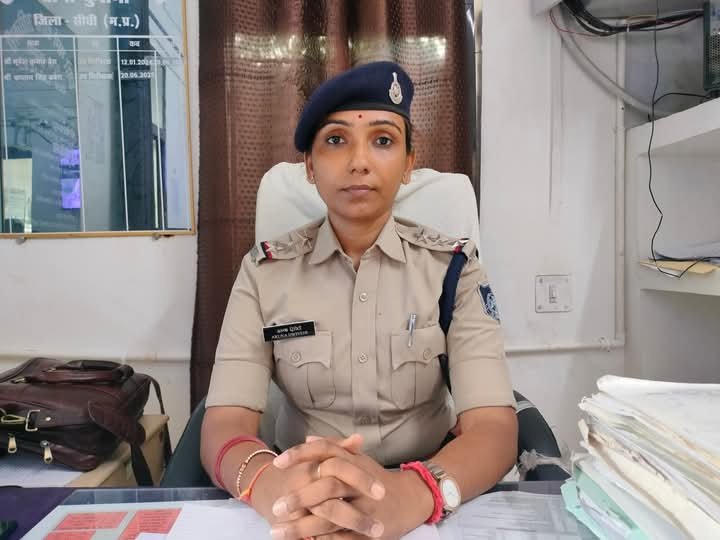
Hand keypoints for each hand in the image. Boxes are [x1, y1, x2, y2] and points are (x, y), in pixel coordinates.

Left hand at [271, 437, 433, 539]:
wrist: (410, 500)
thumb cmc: (377, 479)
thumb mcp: (358, 460)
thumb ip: (334, 448)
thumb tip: (308, 438)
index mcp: (354, 463)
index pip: (325, 451)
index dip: (301, 454)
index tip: (278, 462)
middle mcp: (359, 484)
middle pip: (326, 486)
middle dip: (299, 498)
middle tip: (276, 507)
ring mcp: (365, 509)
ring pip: (330, 516)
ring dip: (301, 526)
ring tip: (277, 531)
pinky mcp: (368, 532)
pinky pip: (341, 538)